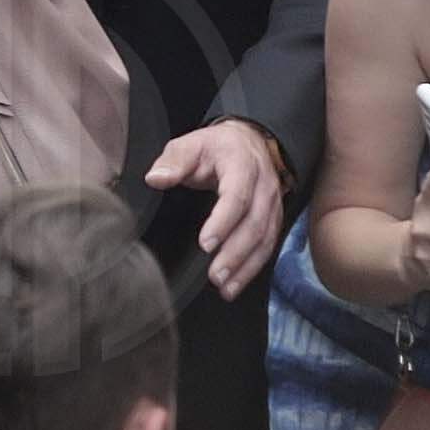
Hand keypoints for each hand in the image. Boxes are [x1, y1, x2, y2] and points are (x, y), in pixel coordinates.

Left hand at [147, 118, 289, 297]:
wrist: (249, 142)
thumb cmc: (215, 147)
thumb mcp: (190, 144)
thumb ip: (173, 161)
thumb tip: (155, 179)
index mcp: (243, 167)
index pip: (237, 197)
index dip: (224, 222)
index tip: (206, 243)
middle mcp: (264, 189)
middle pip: (254, 225)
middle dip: (235, 253)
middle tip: (215, 275)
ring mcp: (273, 206)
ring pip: (264, 240)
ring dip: (245, 267)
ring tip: (225, 288)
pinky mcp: (274, 220)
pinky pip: (267, 247)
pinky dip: (252, 268)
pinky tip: (235, 285)